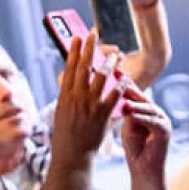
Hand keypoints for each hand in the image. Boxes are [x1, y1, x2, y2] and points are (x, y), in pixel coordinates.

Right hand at [51, 31, 121, 162]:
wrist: (72, 156)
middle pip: (84, 66)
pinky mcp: (103, 114)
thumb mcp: (61, 112)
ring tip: (117, 53)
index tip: (78, 37)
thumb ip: (68, 96)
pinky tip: (127, 76)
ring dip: (109, 63)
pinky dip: (121, 84)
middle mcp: (76, 97)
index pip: (70, 67)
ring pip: (101, 77)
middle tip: (95, 33)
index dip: (74, 50)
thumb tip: (72, 81)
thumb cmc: (65, 136)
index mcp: (64, 96)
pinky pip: (115, 95)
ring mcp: (90, 105)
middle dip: (90, 48)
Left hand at [117, 78, 170, 181]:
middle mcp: (156, 113)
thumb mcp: (127, 126)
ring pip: (147, 108)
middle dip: (128, 86)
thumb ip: (125, 112)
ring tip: (122, 97)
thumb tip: (115, 96)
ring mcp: (162, 121)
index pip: (133, 94)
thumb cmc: (134, 150)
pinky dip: (142, 117)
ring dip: (135, 103)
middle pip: (141, 97)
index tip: (110, 72)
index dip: (121, 83)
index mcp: (146, 111)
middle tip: (116, 75)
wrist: (145, 171)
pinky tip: (132, 114)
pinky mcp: (165, 131)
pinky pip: (153, 121)